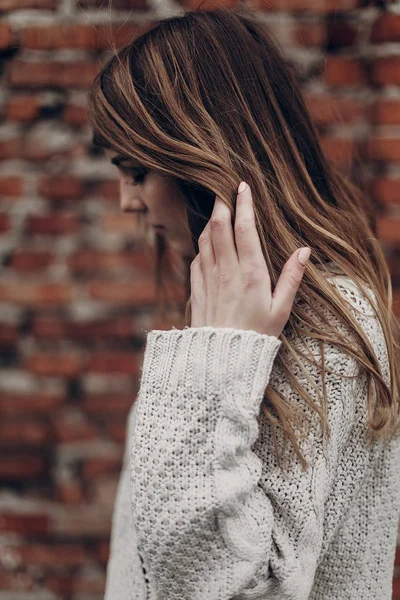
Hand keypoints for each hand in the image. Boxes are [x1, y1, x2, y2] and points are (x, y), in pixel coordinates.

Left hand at [190, 182, 310, 336]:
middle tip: (224, 189)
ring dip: (210, 221)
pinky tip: (208, 243)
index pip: (244, 229)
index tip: (243, 186)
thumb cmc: (257, 335)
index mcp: (251, 274)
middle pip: (219, 226)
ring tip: (218, 211)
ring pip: (205, 239)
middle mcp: (227, 271)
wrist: (222, 360)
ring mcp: (209, 278)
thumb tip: (304, 250)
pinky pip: (196, 258)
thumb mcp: (281, 309)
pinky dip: (202, 244)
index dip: (243, 204)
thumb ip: (292, 278)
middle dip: (221, 204)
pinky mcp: (197, 288)